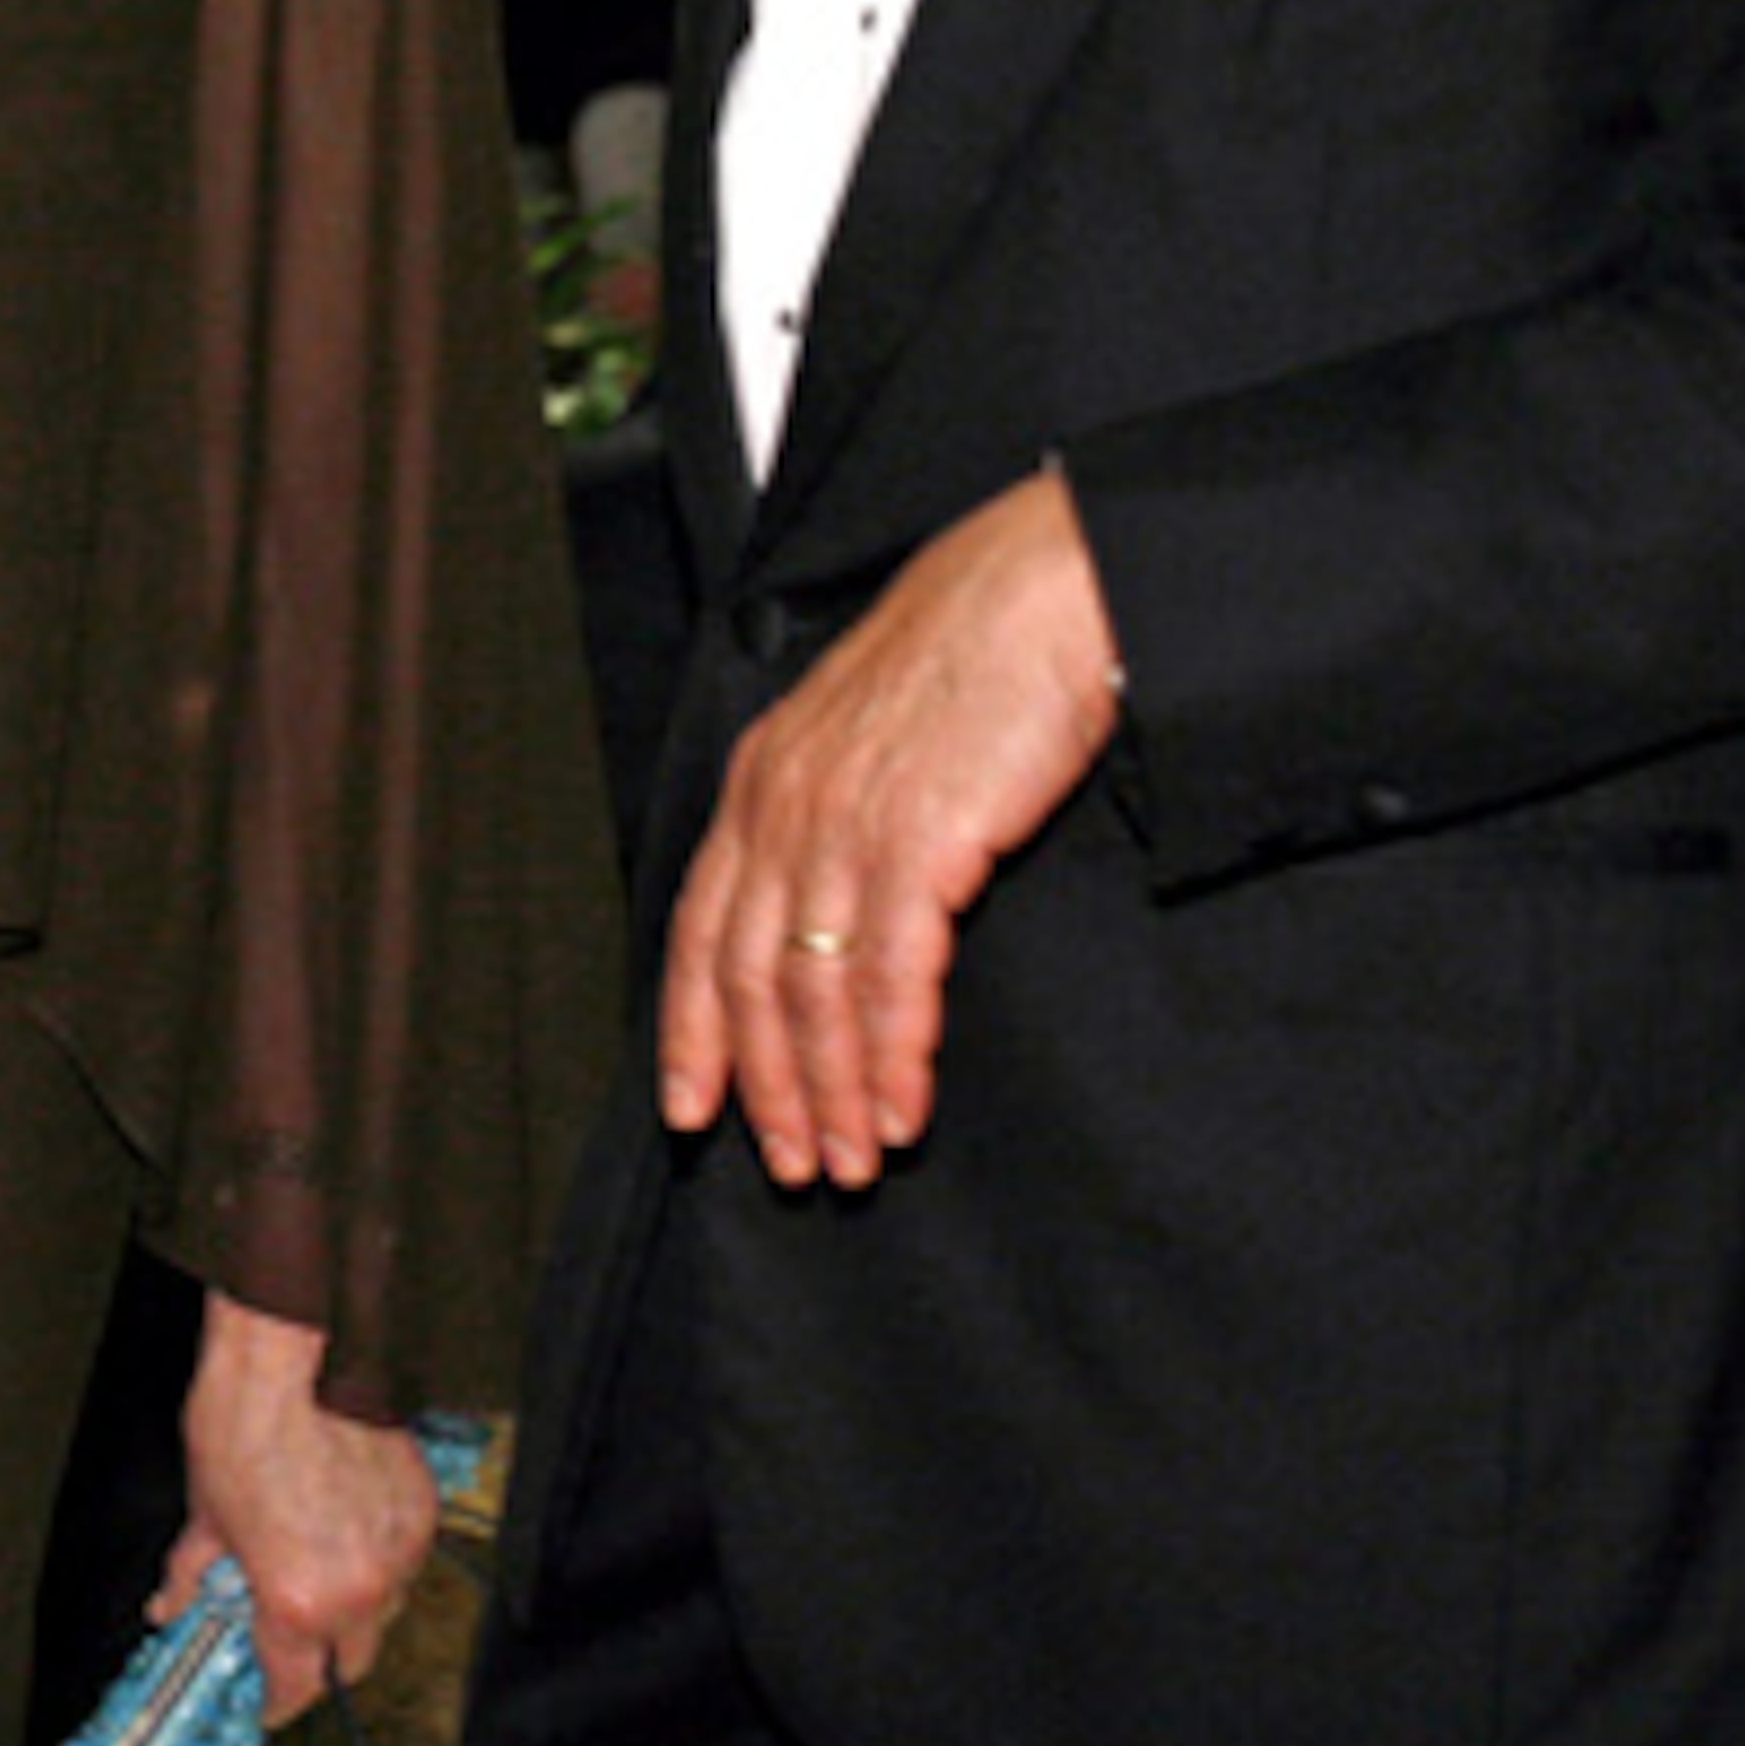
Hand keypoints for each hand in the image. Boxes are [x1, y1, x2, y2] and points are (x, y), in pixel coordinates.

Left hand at [163, 1291, 438, 1727]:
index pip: (299, 1690)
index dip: (278, 1700)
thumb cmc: (242, 1426)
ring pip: (386, 1611)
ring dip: (356, 1607)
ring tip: (319, 1568)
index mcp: (295, 1604)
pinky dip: (380, 1558)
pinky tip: (347, 1529)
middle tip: (290, 1631)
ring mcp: (397, 1550)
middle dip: (320, 1657)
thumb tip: (170, 1606)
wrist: (290, 1358)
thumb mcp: (204, 1517)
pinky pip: (405, 1560)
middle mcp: (356, 1589)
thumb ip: (192, 1578)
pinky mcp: (422, 1510)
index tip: (267, 1696)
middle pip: (353, 1662)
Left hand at [661, 466, 1122, 1192]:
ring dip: (832, 1090)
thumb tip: (832, 898)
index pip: (698, 924)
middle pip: (745, 976)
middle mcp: (785, 800)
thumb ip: (834, 803)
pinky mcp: (919, 841)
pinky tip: (903, 1107)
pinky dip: (892, 1058)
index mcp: (765, 772)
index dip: (691, 1027)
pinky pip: (889, 979)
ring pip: (811, 992)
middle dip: (767, 1084)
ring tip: (853, 1157)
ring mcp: (845, 821)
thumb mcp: (872, 724)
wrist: (1053, 585)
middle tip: (795, 1160)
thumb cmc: (982, 645)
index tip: (693, 1105)